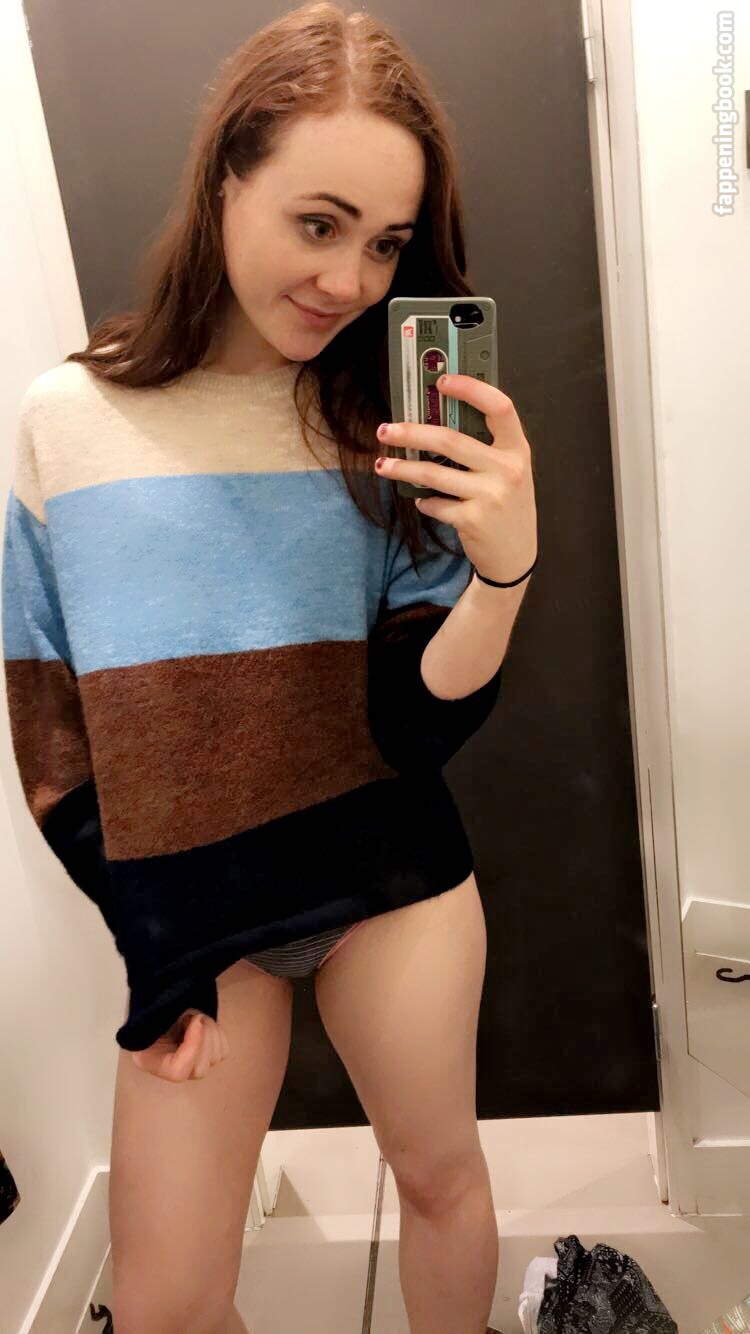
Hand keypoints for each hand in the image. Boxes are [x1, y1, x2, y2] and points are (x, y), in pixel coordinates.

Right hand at [130, 1008, 228, 1081]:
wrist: (161, 1004)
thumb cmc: (154, 1007)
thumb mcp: (154, 1011)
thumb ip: (163, 1018)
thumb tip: (193, 1023)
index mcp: (150, 1060)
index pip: (177, 1071)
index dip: (192, 1047)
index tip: (196, 1021)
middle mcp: (171, 1071)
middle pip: (200, 1070)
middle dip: (203, 1036)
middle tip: (194, 1016)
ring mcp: (191, 1067)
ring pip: (214, 1059)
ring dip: (210, 1031)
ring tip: (197, 1017)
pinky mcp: (206, 1058)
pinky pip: (223, 1052)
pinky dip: (218, 1034)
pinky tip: (204, 1024)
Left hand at [374, 373, 537, 584]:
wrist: (515, 558)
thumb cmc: (507, 507)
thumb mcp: (509, 472)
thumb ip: (486, 448)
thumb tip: (438, 418)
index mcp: (517, 449)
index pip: (499, 407)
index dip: (470, 389)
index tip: (441, 381)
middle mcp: (507, 469)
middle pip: (450, 440)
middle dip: (411, 433)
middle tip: (386, 430)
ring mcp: (491, 495)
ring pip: (433, 473)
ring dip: (402, 469)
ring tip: (383, 465)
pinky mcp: (473, 520)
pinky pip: (435, 504)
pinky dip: (424, 502)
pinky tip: (422, 501)